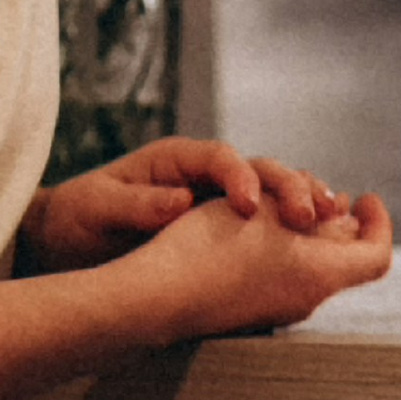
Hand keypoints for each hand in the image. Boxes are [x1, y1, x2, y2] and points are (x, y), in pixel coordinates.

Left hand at [22, 140, 348, 274]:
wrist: (69, 242)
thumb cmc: (78, 220)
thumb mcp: (99, 209)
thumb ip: (139, 204)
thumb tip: (180, 202)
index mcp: (174, 161)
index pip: (219, 157)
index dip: (239, 176)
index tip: (249, 206)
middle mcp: (203, 174)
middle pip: (258, 168)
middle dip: (287, 187)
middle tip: (309, 215)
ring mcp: (218, 199)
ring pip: (272, 191)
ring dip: (302, 201)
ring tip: (331, 219)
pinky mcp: (226, 228)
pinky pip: (268, 221)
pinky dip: (294, 227)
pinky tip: (320, 240)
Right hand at [127, 188, 393, 342]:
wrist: (157, 296)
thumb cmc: (212, 249)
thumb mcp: (268, 214)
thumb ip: (315, 213)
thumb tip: (344, 219)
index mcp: (322, 276)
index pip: (377, 254)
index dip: (380, 222)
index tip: (365, 197)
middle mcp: (306, 299)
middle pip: (345, 259)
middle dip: (340, 223)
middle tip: (326, 197)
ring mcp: (278, 309)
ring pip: (311, 266)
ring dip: (309, 233)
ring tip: (287, 205)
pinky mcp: (250, 311)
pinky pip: (283, 276)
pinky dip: (284, 248)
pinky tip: (257, 228)